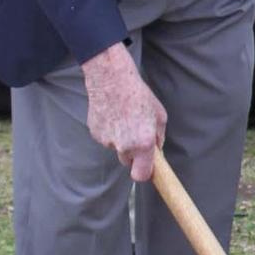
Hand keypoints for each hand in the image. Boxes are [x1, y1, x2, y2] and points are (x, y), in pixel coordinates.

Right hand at [82, 42, 166, 182]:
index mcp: (143, 143)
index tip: (147, 168)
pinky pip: (106, 138)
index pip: (141, 175)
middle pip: (128, 161)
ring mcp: (108, 141)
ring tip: (124, 117)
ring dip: (121, 139)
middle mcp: (125, 146)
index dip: (144, 173)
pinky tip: (113, 114)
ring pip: (117, 148)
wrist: (111, 79)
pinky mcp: (95, 134)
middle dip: (133, 153)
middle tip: (137, 132)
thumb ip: (159, 137)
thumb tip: (157, 150)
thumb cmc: (139, 94)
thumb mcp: (159, 115)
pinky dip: (110, 130)